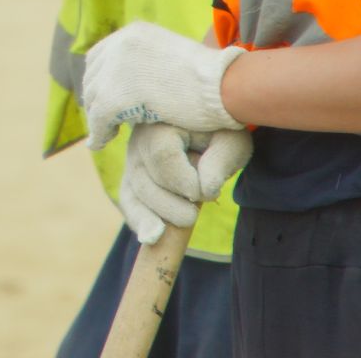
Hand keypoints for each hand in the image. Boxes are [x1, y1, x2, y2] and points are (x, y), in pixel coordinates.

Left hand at [82, 20, 244, 141]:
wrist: (221, 85)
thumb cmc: (210, 79)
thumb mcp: (172, 58)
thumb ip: (150, 64)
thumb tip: (138, 80)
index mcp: (133, 32)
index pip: (99, 57)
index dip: (99, 80)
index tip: (104, 99)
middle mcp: (119, 44)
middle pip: (92, 76)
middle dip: (96, 99)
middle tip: (104, 120)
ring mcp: (115, 68)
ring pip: (93, 98)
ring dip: (97, 117)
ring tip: (104, 134)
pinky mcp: (115, 94)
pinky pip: (98, 118)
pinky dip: (99, 133)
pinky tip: (101, 143)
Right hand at [117, 125, 254, 245]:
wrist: (208, 128)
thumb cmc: (221, 132)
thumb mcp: (231, 140)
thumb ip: (221, 160)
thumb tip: (205, 190)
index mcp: (162, 122)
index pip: (163, 156)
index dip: (184, 181)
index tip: (208, 192)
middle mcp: (140, 140)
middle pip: (144, 179)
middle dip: (169, 205)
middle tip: (193, 215)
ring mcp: (133, 160)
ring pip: (133, 194)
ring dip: (152, 218)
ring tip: (170, 231)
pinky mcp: (133, 179)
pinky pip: (129, 202)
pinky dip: (139, 221)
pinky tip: (152, 237)